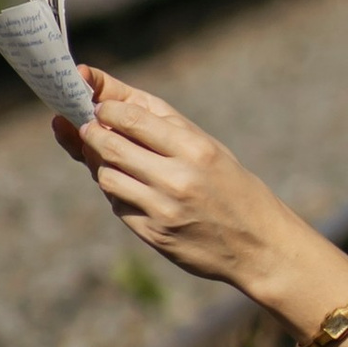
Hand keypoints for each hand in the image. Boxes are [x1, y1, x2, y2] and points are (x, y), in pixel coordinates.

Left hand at [54, 68, 289, 294]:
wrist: (259, 245)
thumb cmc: (233, 187)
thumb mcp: (210, 148)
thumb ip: (163, 125)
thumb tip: (110, 101)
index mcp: (196, 149)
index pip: (132, 118)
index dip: (106, 109)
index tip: (100, 106)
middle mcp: (177, 178)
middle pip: (111, 146)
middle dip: (91, 134)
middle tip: (89, 128)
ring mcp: (163, 209)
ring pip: (106, 177)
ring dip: (100, 165)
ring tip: (111, 159)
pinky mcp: (154, 234)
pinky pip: (117, 206)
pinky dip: (117, 193)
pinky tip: (130, 188)